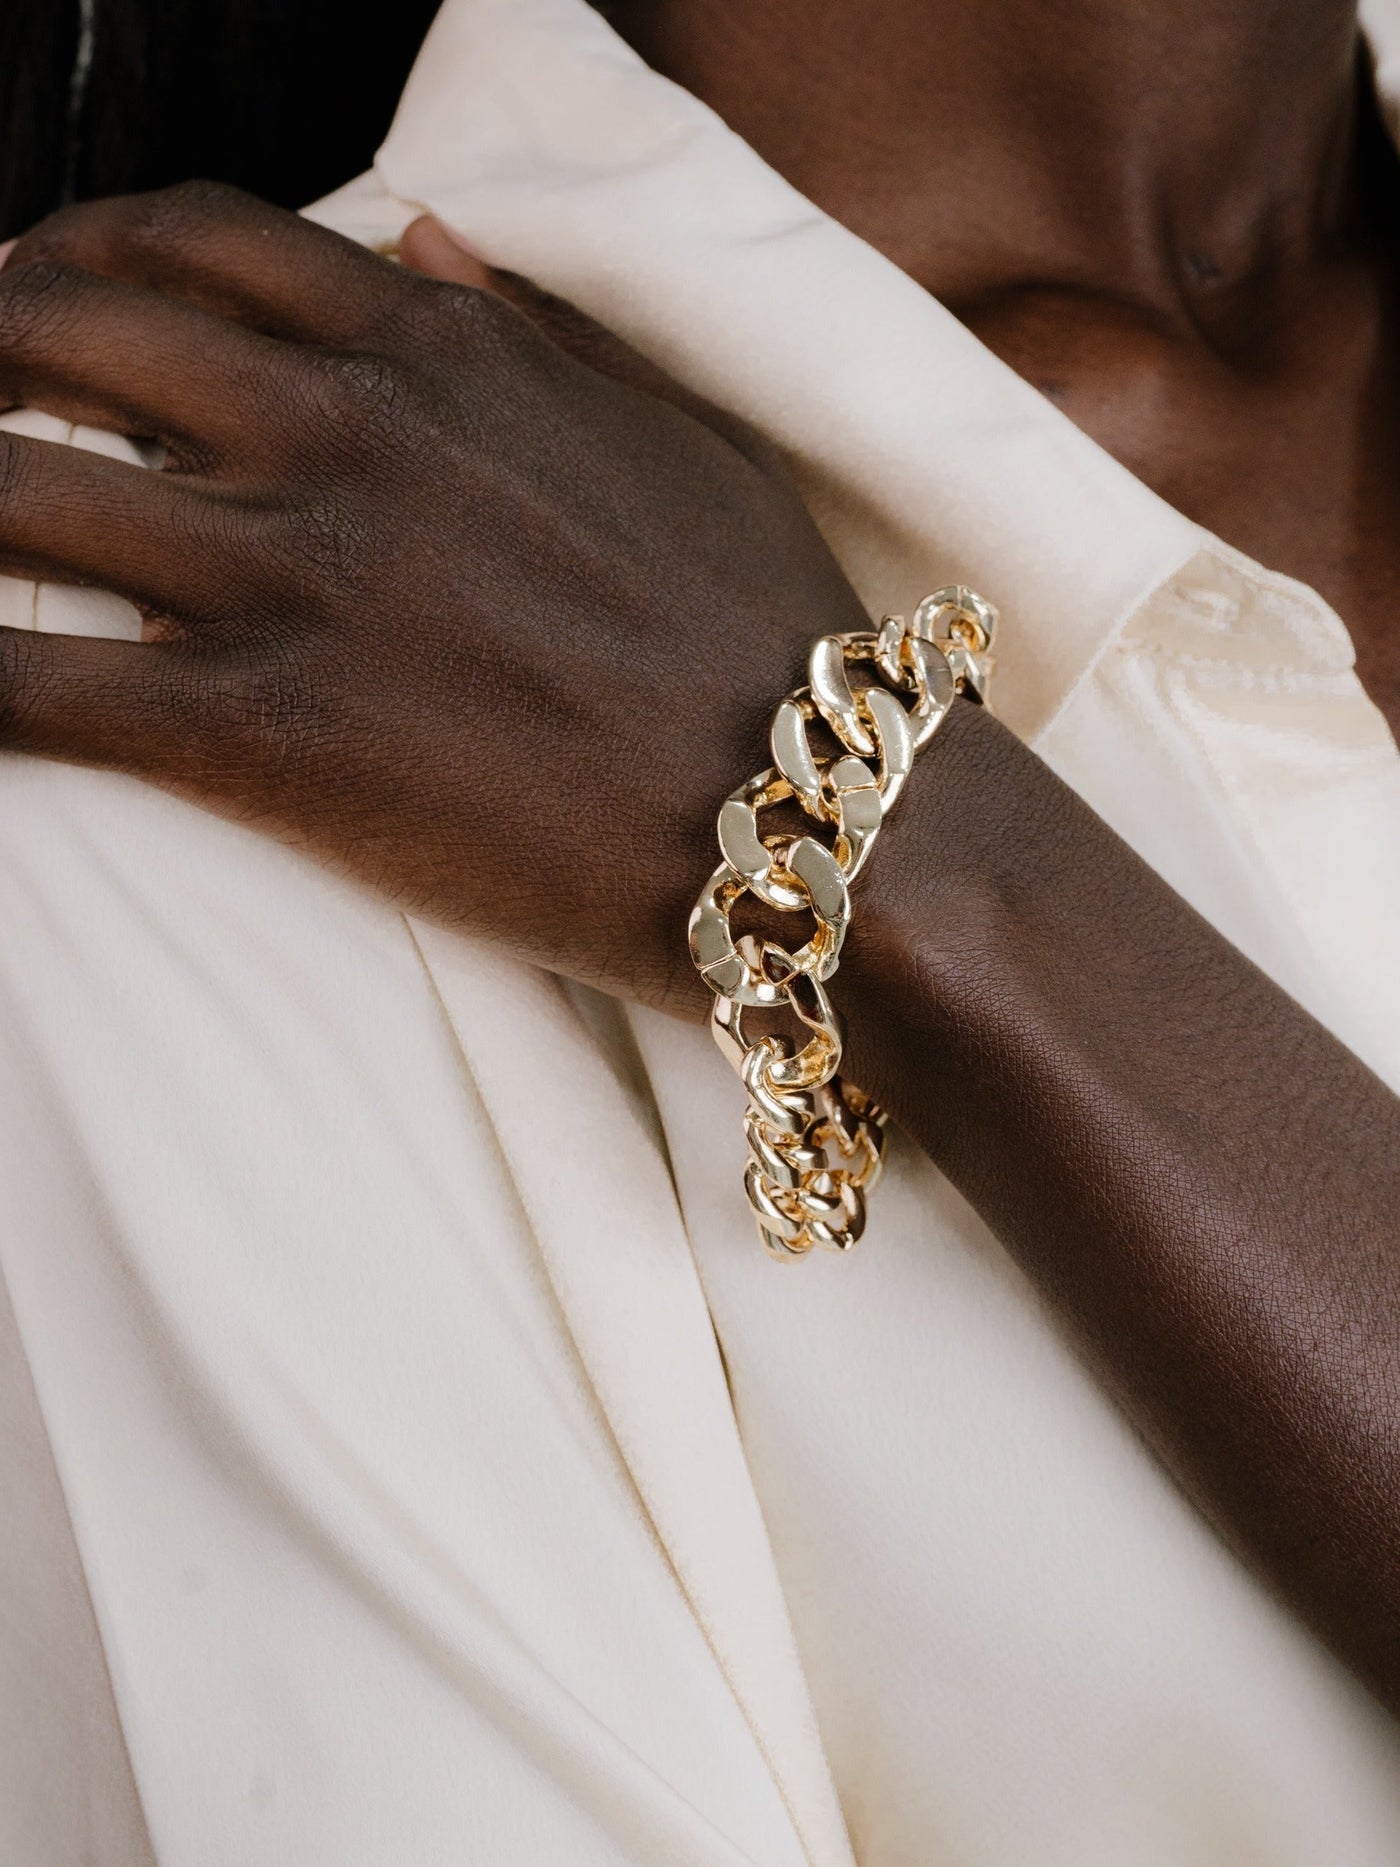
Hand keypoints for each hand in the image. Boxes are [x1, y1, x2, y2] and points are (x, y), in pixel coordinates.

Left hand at [0, 182, 869, 1010]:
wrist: (818, 815)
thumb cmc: (763, 636)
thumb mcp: (667, 436)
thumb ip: (528, 331)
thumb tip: (421, 234)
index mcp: (439, 351)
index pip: (194, 244)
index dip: (79, 252)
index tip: (34, 291)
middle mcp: (345, 433)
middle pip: (62, 331)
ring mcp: (297, 578)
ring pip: (9, 493)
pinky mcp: (268, 735)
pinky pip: (32, 691)